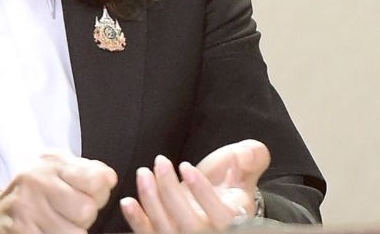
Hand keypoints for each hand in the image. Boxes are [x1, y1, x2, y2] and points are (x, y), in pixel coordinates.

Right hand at [0, 151, 117, 233]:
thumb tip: (109, 179)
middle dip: (84, 217)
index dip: (100, 193)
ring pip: (76, 233)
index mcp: (51, 162)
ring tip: (58, 222)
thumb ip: (87, 170)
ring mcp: (27, 208)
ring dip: (72, 231)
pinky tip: (48, 229)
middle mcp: (36, 182)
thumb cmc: (34, 189)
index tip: (88, 194)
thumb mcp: (57, 168)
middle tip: (69, 212)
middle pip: (87, 210)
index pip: (97, 181)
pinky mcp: (22, 231)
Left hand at [120, 140, 270, 232]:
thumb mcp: (244, 170)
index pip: (223, 217)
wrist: (211, 204)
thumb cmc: (227, 185)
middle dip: (171, 191)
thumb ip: (252, 158)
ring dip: (151, 201)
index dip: (203, 193)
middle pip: (190, 224)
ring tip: (143, 173)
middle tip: (160, 162)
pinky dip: (136, 221)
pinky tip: (127, 201)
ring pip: (166, 230)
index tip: (186, 166)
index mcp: (234, 222)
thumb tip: (246, 153)